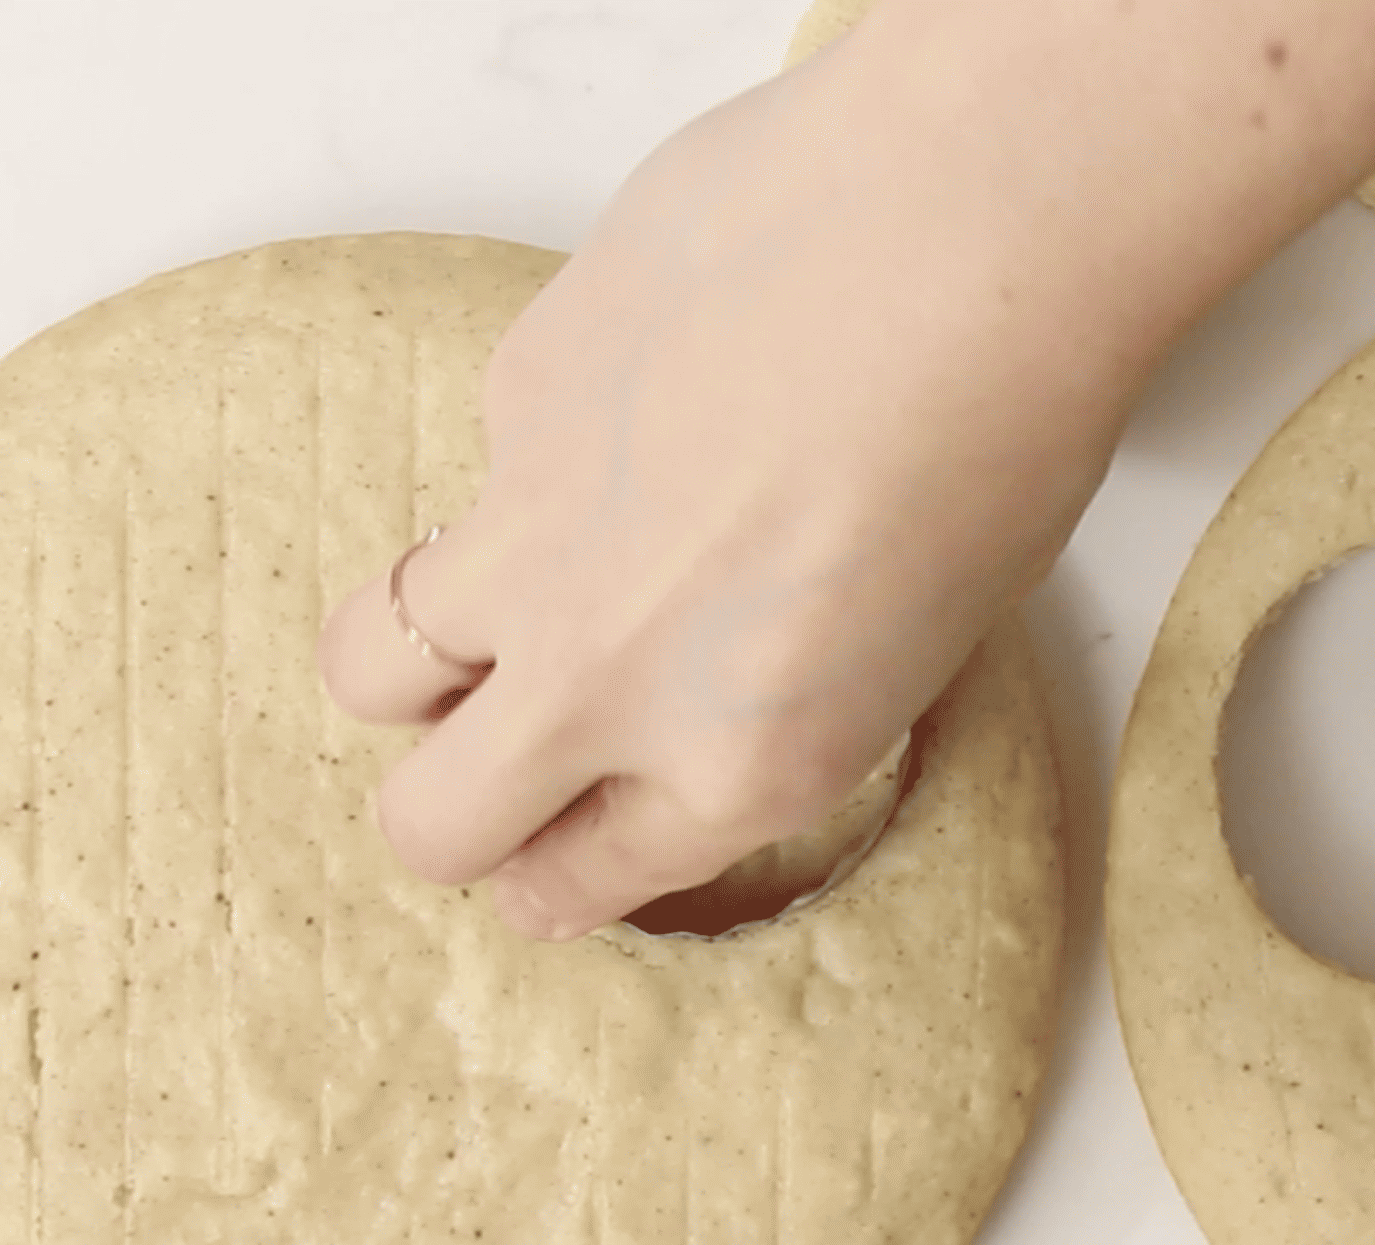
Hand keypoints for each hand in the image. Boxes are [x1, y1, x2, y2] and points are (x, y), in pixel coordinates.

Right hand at [316, 63, 1133, 940]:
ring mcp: (530, 545)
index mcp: (737, 765)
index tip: (548, 854)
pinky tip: (653, 387)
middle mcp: (608, 682)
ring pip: (371, 664)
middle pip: (431, 820)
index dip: (554, 874)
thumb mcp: (921, 637)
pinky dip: (542, 459)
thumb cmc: (1003, 432)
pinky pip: (482, 470)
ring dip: (421, 657)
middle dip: (448, 816)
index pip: (574, 879)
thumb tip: (708, 679)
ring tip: (510, 595)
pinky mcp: (504, 401)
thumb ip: (777, 697)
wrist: (959, 234)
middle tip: (488, 757)